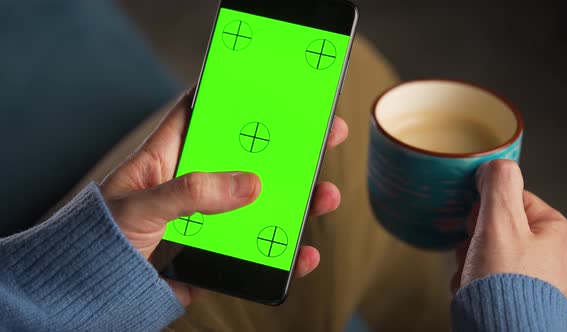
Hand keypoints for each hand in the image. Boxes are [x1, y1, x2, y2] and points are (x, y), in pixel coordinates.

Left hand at [100, 88, 348, 305]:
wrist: (92, 299)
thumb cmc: (97, 243)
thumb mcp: (139, 207)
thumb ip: (190, 193)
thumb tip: (251, 185)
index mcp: (166, 159)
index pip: (200, 115)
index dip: (231, 97)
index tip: (267, 85)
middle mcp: (192, 185)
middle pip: (246, 158)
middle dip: (284, 148)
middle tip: (322, 134)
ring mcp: (207, 219)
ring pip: (259, 204)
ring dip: (295, 201)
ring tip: (324, 195)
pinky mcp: (215, 252)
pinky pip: (255, 249)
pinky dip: (281, 252)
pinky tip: (302, 253)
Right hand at [451, 160, 566, 316]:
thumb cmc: (505, 291)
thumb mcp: (497, 225)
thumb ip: (498, 186)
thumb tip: (496, 165)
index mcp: (562, 235)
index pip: (515, 202)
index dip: (486, 211)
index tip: (475, 226)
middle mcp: (566, 262)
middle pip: (506, 232)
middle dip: (478, 242)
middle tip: (472, 255)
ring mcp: (553, 289)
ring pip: (502, 259)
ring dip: (477, 265)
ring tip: (471, 279)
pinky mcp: (538, 309)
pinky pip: (505, 285)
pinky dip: (486, 286)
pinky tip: (476, 293)